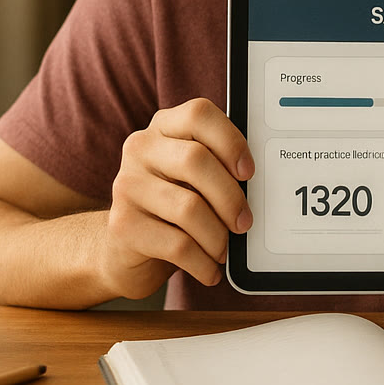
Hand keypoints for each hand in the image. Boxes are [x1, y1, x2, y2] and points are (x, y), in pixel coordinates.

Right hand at [99, 98, 254, 298]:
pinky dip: (202, 263)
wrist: (122, 248)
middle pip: (196, 161)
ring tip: (224, 250)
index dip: (230, 141)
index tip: (249, 172)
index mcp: (164, 127)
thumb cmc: (174, 205)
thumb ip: (218, 167)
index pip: (199, 114)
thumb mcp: (194, 178)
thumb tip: (262, 187)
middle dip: (230, 197)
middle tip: (245, 223)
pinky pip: (176, 245)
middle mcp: (140, 149)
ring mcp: (126, 185)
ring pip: (188, 208)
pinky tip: (210, 270)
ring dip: (217, 236)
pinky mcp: (122, 225)